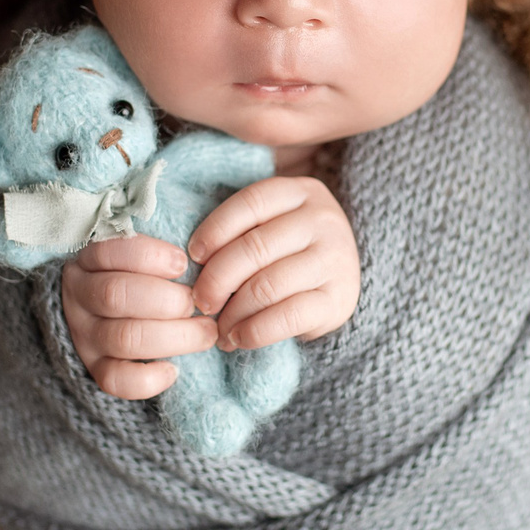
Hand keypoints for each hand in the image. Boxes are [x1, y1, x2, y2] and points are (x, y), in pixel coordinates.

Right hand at [60, 234, 215, 400]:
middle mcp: (80, 298)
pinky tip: (173, 369)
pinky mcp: (94, 368)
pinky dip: (149, 378)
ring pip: (123, 338)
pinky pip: (115, 380)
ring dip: (174, 336)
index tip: (183, 264)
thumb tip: (202, 261)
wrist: (106, 317)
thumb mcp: (137, 256)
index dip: (149, 256)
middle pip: (116, 295)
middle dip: (168, 300)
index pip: (108, 252)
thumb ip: (160, 255)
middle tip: (201, 303)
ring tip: (206, 333)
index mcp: (88, 262)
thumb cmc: (136, 277)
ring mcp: (85, 336)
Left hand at [187, 176, 360, 351]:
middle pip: (254, 248)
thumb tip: (189, 263)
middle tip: (199, 301)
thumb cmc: (290, 252)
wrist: (340, 282)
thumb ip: (242, 231)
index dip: (214, 230)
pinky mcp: (338, 300)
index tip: (193, 257)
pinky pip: (287, 316)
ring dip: (232, 312)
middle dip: (216, 280)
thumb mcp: (273, 226)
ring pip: (268, 285)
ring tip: (216, 326)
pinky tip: (238, 337)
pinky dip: (254, 331)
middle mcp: (323, 220)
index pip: (249, 204)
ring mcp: (335, 259)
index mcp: (301, 192)